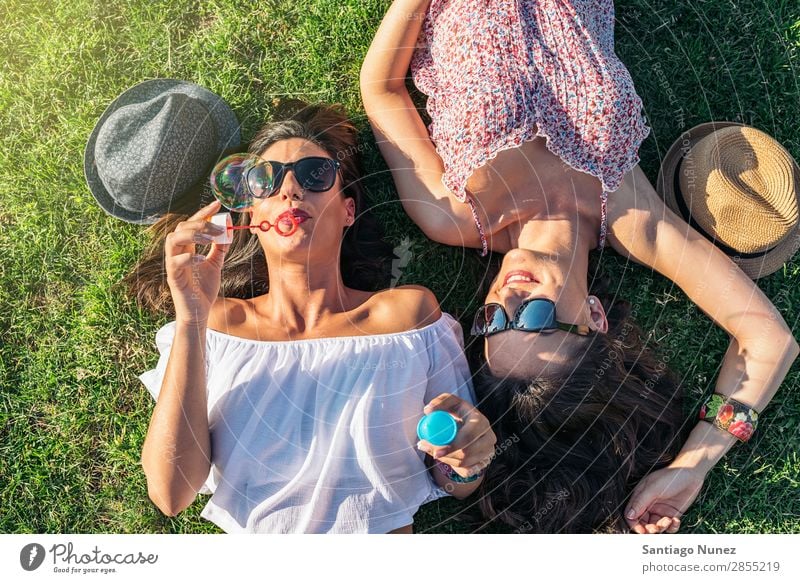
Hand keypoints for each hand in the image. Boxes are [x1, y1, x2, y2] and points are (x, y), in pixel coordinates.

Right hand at [165, 200, 229, 324]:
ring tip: (210, 239)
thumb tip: (228, 232)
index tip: (218, 204)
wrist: (199, 312)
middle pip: (180, 228)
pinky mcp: (174, 278)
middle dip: (200, 223)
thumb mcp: (215, 264)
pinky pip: (175, 262)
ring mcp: (173, 265)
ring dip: (192, 235)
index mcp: (186, 248)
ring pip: (172, 240)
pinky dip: (189, 257)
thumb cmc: (203, 289)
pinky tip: (202, 259)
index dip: (203, 213)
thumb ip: (219, 248)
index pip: (191, 224)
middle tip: (218, 228)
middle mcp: (177, 253)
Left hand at [417, 393, 495, 478]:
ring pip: (464, 463)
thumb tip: (428, 410)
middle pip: (466, 453)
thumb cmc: (459, 414)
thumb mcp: (452, 404)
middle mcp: (489, 437)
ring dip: (447, 460)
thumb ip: (440, 402)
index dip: (452, 446)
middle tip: (433, 454)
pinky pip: (466, 469)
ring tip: (435, 452)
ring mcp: (488, 451)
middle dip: (447, 455)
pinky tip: (446, 456)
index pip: (468, 437)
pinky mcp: (484, 462)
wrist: (469, 428)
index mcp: (481, 421)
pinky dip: (452, 465)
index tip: (435, 451)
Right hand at [625, 466, 705, 533]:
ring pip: (656, 527)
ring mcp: (661, 510)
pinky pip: (670, 527)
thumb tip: (629, 515)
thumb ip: (640, 502)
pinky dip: (673, 527)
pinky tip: (676, 520)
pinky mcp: (673, 513)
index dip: (634, 524)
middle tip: (656, 528)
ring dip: (662, 527)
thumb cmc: (670, 477)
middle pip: (643, 524)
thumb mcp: (653, 488)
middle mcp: (649, 505)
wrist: (691, 474)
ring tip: (669, 520)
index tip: (642, 531)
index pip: (631, 515)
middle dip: (649, 529)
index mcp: (640, 497)